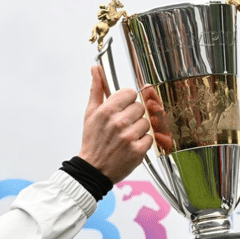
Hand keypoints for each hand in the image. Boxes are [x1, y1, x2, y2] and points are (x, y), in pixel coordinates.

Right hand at [79, 65, 151, 183]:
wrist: (93, 169)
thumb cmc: (93, 141)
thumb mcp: (90, 114)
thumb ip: (96, 90)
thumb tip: (95, 68)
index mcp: (106, 111)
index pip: (130, 93)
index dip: (127, 101)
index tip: (122, 109)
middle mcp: (118, 122)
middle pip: (140, 107)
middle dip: (133, 116)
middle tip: (122, 126)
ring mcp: (129, 137)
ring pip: (146, 122)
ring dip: (139, 129)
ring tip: (126, 137)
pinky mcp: (137, 151)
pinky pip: (149, 138)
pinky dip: (142, 142)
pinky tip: (131, 146)